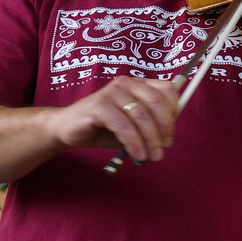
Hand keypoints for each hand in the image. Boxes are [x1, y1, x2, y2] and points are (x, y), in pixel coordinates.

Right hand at [47, 76, 177, 162]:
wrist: (68, 129)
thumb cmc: (104, 128)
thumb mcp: (133, 126)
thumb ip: (150, 126)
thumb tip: (168, 137)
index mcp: (138, 84)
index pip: (167, 90)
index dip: (173, 112)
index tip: (170, 135)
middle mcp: (127, 83)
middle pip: (156, 102)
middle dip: (164, 128)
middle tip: (164, 148)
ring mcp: (112, 91)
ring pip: (141, 115)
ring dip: (150, 139)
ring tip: (152, 157)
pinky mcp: (99, 105)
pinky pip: (123, 125)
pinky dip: (133, 142)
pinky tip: (137, 154)